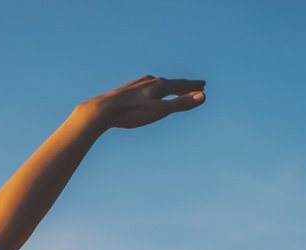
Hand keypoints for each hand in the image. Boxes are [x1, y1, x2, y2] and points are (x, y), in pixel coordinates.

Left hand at [79, 76, 206, 129]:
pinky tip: (147, 92)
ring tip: (173, 88)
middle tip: (194, 86)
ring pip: (157, 84)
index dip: (193, 87)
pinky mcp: (126, 90)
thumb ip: (181, 103)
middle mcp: (149, 81)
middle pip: (171, 83)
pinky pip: (146, 88)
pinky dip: (154, 90)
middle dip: (183, 86)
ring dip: (169, 87)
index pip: (181, 85)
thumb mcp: (160, 110)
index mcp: (159, 85)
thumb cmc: (131, 112)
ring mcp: (136, 84)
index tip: (203, 86)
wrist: (102, 110)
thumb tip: (203, 96)